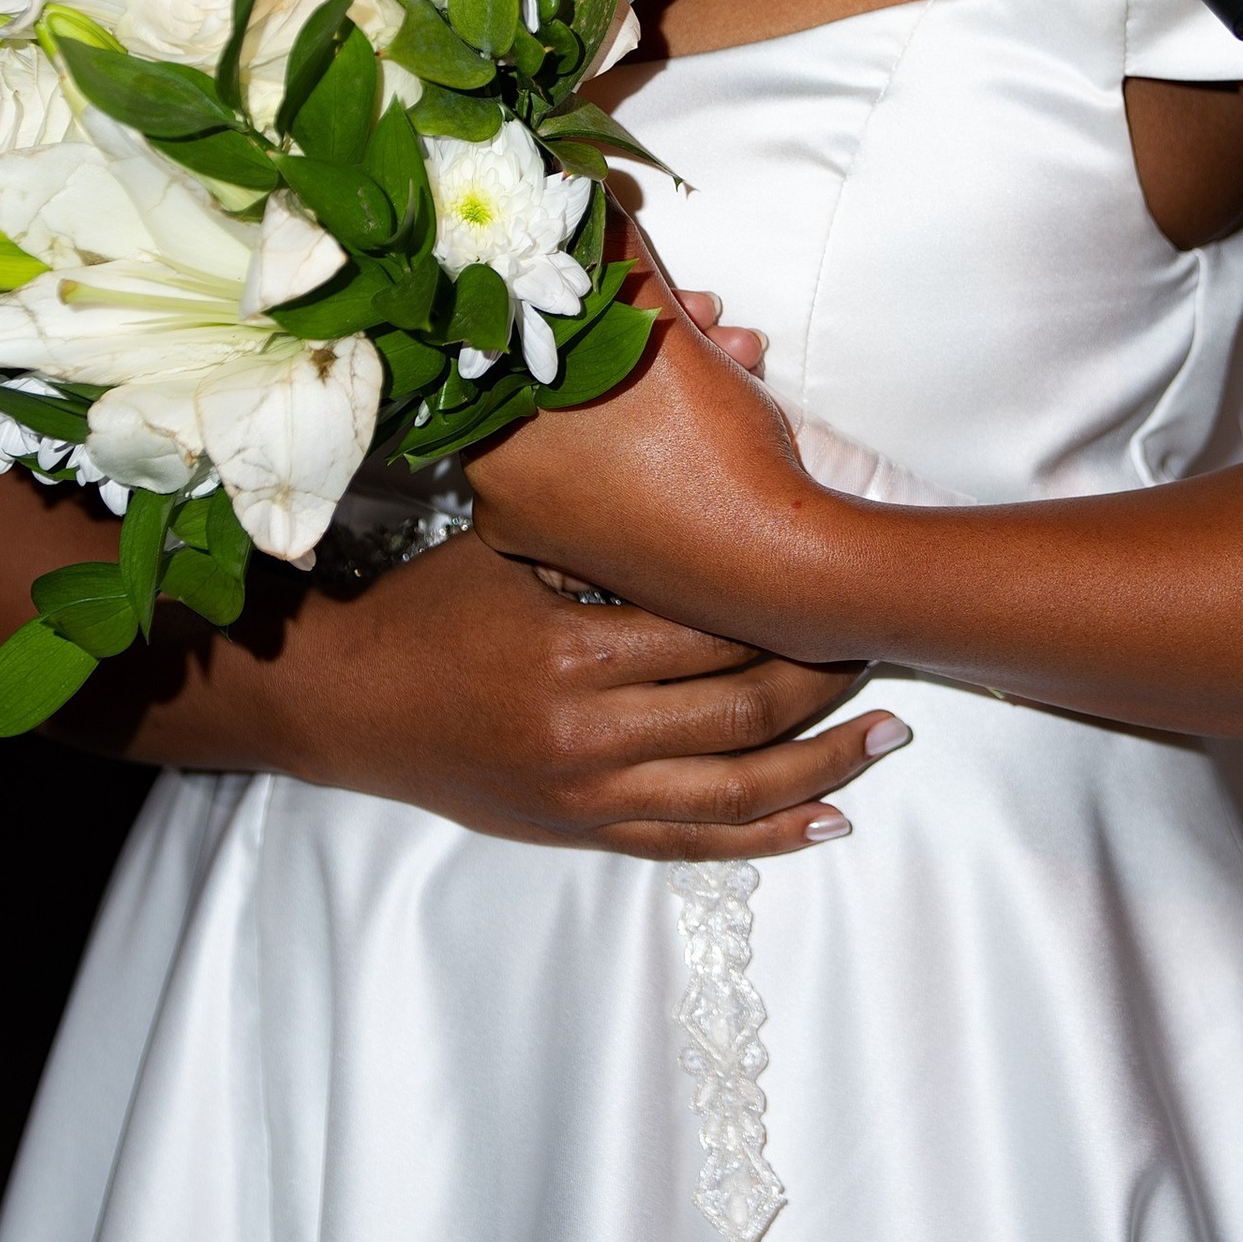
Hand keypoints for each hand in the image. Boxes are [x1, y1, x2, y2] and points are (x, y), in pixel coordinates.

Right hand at [194, 486, 899, 860]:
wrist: (349, 704)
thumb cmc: (432, 603)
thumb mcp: (512, 541)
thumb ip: (615, 507)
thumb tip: (719, 395)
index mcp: (571, 648)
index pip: (715, 631)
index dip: (790, 610)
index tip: (844, 581)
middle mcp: (588, 732)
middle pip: (744, 710)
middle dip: (826, 677)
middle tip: (884, 642)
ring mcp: (589, 795)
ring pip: (738, 791)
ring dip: (827, 764)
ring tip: (892, 732)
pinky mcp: (582, 831)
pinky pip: (694, 846)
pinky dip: (768, 834)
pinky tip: (828, 819)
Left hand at [467, 230, 852, 666]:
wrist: (781, 569)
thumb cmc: (710, 452)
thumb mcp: (655, 321)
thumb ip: (610, 244)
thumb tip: (582, 181)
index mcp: (488, 434)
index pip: (519, 324)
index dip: (589, 288)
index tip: (645, 279)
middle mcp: (500, 491)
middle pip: (567, 370)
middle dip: (645, 330)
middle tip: (704, 318)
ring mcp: (547, 533)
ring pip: (601, 416)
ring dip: (667, 373)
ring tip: (734, 357)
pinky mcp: (595, 558)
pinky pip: (615, 470)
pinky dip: (660, 434)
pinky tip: (719, 408)